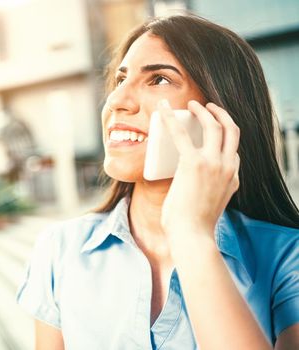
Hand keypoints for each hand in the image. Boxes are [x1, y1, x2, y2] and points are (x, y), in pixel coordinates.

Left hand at [159, 99, 239, 242]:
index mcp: (233, 176)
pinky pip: (181, 133)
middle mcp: (228, 166)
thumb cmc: (194, 224)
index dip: (224, 134)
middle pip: (231, 130)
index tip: (212, 126)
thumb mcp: (210, 202)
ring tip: (192, 105)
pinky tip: (162, 109)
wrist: (192, 236)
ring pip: (214, 125)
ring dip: (203, 111)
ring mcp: (214, 163)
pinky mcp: (194, 163)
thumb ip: (209, 188)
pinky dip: (171, 118)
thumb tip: (191, 181)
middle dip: (220, 114)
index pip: (234, 148)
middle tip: (206, 107)